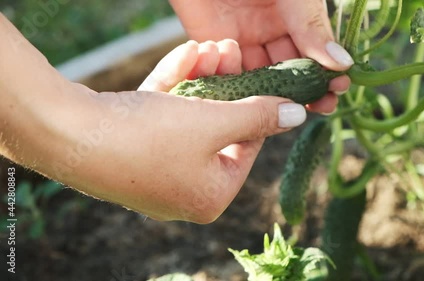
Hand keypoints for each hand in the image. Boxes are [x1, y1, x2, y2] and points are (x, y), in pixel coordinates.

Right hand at [34, 40, 304, 222]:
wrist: (69, 134)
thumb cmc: (150, 138)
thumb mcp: (215, 123)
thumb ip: (258, 116)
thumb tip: (297, 117)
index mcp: (210, 197)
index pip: (246, 149)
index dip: (256, 108)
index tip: (262, 77)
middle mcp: (183, 191)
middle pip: (216, 130)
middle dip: (223, 85)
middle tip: (230, 50)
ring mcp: (155, 172)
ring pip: (188, 119)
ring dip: (199, 80)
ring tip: (209, 46)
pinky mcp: (132, 151)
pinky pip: (162, 118)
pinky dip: (173, 88)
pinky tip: (184, 54)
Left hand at [170, 0, 354, 113]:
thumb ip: (311, 26)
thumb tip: (342, 62)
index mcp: (294, 13)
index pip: (315, 48)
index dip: (328, 70)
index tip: (340, 88)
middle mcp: (271, 29)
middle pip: (292, 68)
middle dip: (308, 89)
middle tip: (322, 107)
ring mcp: (243, 39)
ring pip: (263, 77)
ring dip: (277, 95)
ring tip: (290, 108)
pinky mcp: (213, 45)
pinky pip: (230, 73)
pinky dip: (242, 89)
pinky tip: (256, 100)